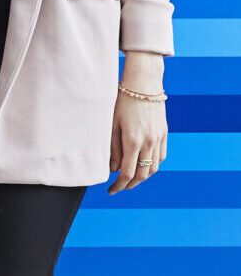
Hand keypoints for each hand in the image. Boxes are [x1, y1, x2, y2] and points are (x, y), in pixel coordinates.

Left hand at [108, 52, 167, 194]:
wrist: (142, 84)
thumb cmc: (120, 101)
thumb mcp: (111, 123)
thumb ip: (113, 148)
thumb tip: (113, 169)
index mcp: (133, 141)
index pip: (128, 173)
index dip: (119, 185)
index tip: (111, 190)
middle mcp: (149, 143)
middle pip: (143, 175)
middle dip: (130, 185)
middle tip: (119, 188)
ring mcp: (159, 139)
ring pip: (154, 168)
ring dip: (143, 177)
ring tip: (130, 180)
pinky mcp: (164, 134)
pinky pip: (160, 157)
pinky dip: (152, 165)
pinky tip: (144, 166)